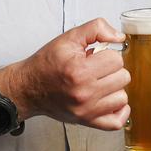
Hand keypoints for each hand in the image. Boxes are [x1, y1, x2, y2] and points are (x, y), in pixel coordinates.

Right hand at [0, 18, 129, 129]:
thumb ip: (96, 28)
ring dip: (114, 88)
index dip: (107, 54)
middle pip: (123, 77)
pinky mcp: (86, 121)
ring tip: (99, 83)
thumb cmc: (46, 64)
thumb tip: (118, 37)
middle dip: (111, 69)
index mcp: (80, 71)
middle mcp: (84, 93)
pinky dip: (119, 111)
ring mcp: (86, 111)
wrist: (27, 88)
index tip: (96, 56)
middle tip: (96, 68)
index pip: (117, 59)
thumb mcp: (68, 38)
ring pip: (122, 97)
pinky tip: (109, 99)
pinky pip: (116, 122)